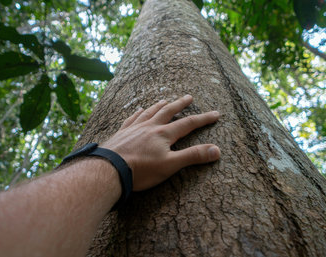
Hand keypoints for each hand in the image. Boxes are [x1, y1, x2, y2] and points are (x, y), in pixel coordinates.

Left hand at [101, 95, 220, 190]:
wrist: (109, 169)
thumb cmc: (141, 170)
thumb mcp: (170, 166)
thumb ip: (193, 156)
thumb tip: (216, 150)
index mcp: (163, 134)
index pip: (188, 124)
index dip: (203, 119)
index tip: (216, 114)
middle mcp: (150, 127)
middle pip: (168, 112)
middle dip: (180, 104)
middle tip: (189, 97)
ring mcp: (134, 128)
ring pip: (150, 112)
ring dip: (159, 105)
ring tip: (165, 99)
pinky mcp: (122, 133)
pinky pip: (132, 118)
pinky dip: (138, 113)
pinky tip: (139, 110)